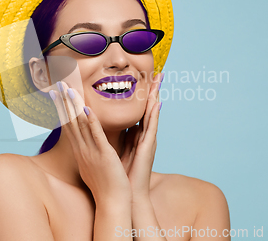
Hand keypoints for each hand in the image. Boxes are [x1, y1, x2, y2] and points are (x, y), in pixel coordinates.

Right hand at [50, 81, 131, 204]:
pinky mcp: (103, 154)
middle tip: (57, 84)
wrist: (112, 203)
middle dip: (63, 102)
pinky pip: (96, 135)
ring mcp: (91, 151)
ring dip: (73, 106)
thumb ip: (91, 151)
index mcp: (80, 151)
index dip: (62, 108)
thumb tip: (89, 144)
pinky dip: (91, 121)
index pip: (69, 125)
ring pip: (80, 124)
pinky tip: (87, 108)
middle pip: (70, 121)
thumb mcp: (94, 165)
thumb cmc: (106, 185)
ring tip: (68, 89)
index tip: (57, 94)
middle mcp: (82, 149)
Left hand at [120, 73, 162, 198]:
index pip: (139, 110)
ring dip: (156, 97)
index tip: (145, 80)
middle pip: (149, 108)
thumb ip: (115, 137)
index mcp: (135, 136)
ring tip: (160, 81)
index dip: (142, 95)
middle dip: (153, 91)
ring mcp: (147, 140)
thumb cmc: (121, 174)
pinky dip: (152, 114)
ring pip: (152, 113)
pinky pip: (150, 126)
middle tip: (158, 73)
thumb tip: (108, 125)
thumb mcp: (116, 149)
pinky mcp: (147, 147)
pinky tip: (155, 102)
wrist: (124, 194)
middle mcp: (143, 135)